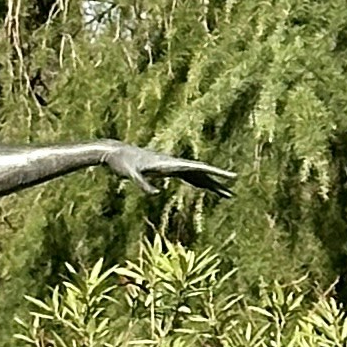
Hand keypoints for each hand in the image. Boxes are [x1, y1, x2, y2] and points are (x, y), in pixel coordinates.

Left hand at [103, 146, 231, 196]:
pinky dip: (198, 182)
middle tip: (232, 192)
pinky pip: (186, 176)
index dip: (214, 173)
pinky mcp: (164, 169)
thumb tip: (156, 194)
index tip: (230, 176)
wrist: (114, 152)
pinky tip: (204, 187)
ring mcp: (170, 165)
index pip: (196, 168)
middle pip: (200, 173)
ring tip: (225, 194)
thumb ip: (142, 184)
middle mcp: (172, 163)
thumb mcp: (130, 175)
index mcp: (168, 163)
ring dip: (210, 184)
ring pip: (195, 175)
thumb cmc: (122, 163)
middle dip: (217, 182)